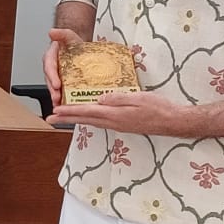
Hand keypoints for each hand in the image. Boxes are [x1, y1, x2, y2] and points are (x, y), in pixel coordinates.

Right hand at [41, 27, 82, 108]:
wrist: (79, 47)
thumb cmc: (72, 43)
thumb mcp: (68, 35)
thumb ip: (61, 33)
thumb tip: (52, 32)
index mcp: (51, 58)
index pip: (49, 67)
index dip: (52, 77)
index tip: (57, 84)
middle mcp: (53, 70)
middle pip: (51, 82)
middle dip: (53, 91)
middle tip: (57, 98)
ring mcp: (59, 77)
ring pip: (55, 89)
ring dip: (57, 98)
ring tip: (60, 105)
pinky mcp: (66, 84)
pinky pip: (64, 93)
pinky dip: (65, 101)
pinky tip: (69, 107)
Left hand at [50, 88, 200, 137]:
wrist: (173, 122)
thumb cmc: (159, 108)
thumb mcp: (138, 98)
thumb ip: (118, 98)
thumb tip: (100, 99)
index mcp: (115, 114)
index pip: (87, 111)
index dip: (69, 111)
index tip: (55, 111)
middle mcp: (113, 122)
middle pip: (84, 119)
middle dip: (66, 118)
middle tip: (49, 118)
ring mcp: (118, 125)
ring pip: (91, 122)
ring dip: (75, 119)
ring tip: (62, 118)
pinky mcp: (123, 125)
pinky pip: (100, 122)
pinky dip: (88, 119)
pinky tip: (85, 117)